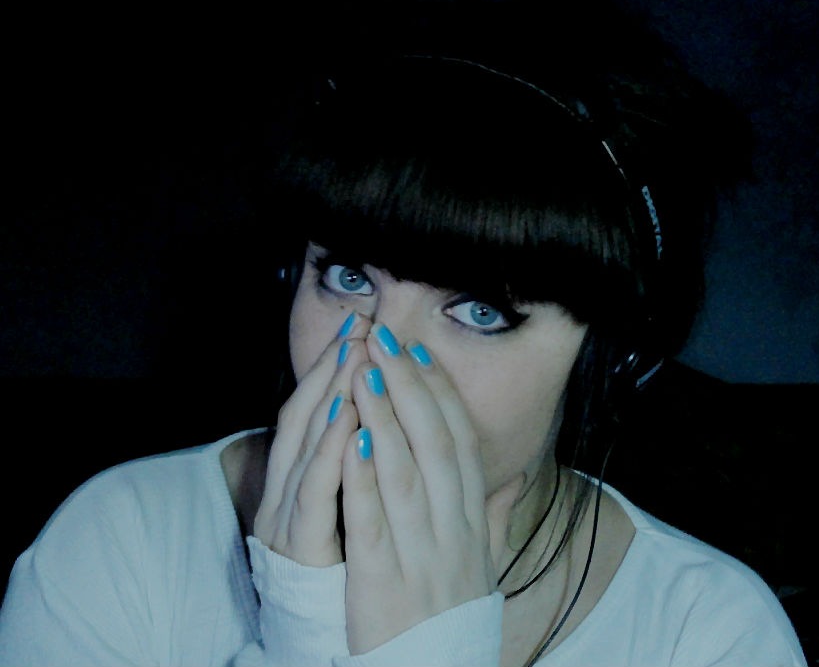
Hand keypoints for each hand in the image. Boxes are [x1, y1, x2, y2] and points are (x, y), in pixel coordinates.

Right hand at [254, 312, 370, 567]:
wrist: (314, 628)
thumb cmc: (341, 560)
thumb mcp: (351, 506)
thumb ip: (366, 466)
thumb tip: (390, 427)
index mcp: (307, 474)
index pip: (323, 406)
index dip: (341, 364)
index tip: (369, 327)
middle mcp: (290, 486)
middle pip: (308, 415)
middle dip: (333, 367)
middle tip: (359, 326)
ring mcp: (290, 512)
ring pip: (306, 446)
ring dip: (330, 399)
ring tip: (352, 358)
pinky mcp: (300, 543)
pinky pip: (315, 496)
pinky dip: (330, 459)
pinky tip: (348, 426)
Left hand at [341, 325, 523, 653]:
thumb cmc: (455, 618)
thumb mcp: (483, 563)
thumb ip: (492, 515)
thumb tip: (507, 474)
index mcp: (474, 522)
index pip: (462, 445)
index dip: (441, 396)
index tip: (422, 356)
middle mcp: (455, 531)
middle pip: (436, 445)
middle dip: (410, 388)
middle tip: (386, 341)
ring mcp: (422, 556)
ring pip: (405, 473)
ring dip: (384, 418)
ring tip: (365, 371)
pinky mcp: (384, 584)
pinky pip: (374, 524)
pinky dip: (363, 479)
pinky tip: (351, 441)